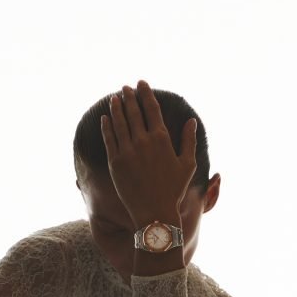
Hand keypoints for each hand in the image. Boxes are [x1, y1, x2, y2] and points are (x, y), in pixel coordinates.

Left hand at [101, 80, 196, 226]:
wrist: (154, 212)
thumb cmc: (174, 190)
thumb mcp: (187, 165)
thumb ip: (189, 141)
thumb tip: (191, 121)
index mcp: (161, 139)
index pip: (151, 109)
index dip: (146, 94)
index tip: (142, 84)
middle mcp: (143, 141)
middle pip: (133, 112)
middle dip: (129, 97)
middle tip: (126, 87)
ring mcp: (127, 151)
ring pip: (119, 122)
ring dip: (116, 108)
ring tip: (115, 98)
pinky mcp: (115, 162)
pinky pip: (109, 139)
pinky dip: (107, 126)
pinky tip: (105, 118)